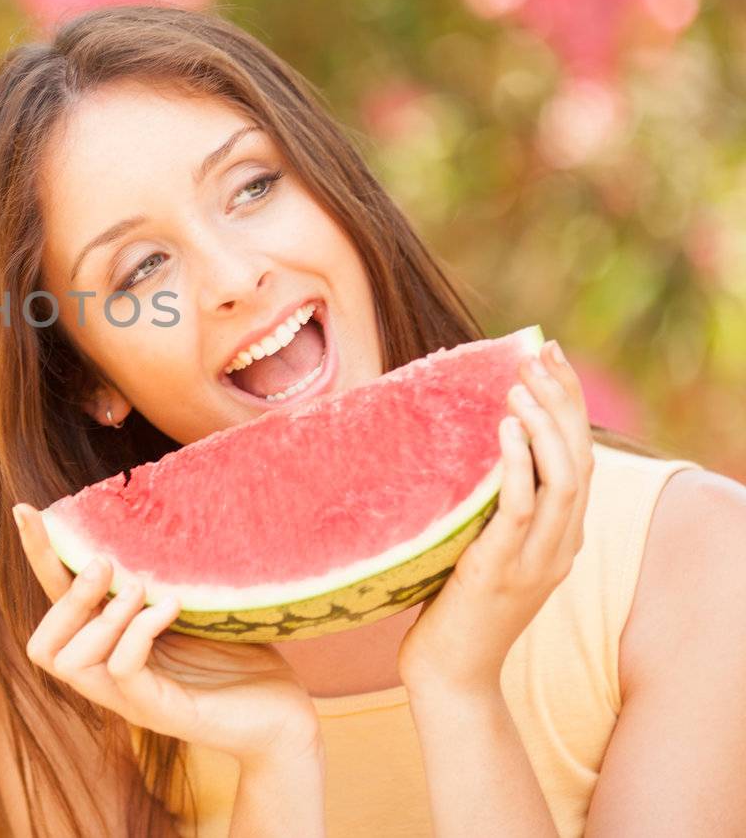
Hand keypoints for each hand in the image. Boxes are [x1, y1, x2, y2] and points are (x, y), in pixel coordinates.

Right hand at [13, 503, 322, 766]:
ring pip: (73, 661)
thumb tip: (145, 521)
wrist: (284, 720)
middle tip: (106, 564)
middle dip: (66, 596)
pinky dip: (139, 630)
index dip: (39, 557)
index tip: (25, 510)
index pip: (56, 603)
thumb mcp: (193, 608)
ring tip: (143, 586)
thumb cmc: (241, 661)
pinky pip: (122, 669)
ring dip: (102, 614)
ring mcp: (129, 698)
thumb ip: (161, 578)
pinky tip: (170, 607)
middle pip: (44, 645)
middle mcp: (109, 676)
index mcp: (111, 644)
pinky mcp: (157, 711)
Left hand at [397, 338, 593, 695]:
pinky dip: (516, 468)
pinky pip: (518, 512)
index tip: (550, 357)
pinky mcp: (499, 573)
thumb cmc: (455, 605)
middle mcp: (560, 546)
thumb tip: (466, 443)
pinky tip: (503, 432)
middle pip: (581, 461)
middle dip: (563, 403)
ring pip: (562, 482)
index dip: (571, 405)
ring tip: (519, 387)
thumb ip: (491, 504)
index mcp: (561, 537)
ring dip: (544, 428)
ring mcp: (535, 562)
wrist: (449, 674)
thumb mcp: (484, 544)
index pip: (582, 458)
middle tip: (538, 357)